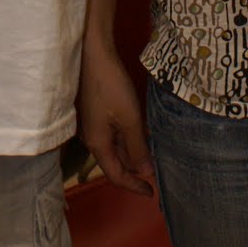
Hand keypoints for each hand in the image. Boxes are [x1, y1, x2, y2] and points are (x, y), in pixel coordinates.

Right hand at [78, 41, 154, 196]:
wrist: (93, 54)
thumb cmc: (111, 86)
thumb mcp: (129, 118)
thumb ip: (137, 147)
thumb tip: (145, 173)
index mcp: (97, 144)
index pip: (116, 175)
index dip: (134, 186)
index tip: (152, 193)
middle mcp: (92, 138)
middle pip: (114, 163)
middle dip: (134, 170)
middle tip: (155, 172)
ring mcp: (92, 124)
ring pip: (114, 148)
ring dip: (132, 154)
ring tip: (152, 153)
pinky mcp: (95, 112)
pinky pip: (112, 134)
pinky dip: (127, 139)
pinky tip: (140, 133)